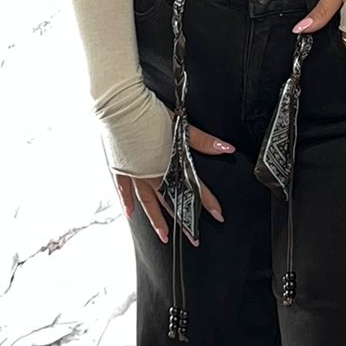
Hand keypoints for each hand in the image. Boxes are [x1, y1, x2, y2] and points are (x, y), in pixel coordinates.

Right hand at [115, 124, 235, 243]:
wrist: (120, 107)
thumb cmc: (149, 114)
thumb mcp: (180, 126)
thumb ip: (203, 141)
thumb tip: (226, 148)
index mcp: (170, 165)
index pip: (194, 187)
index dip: (207, 201)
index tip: (218, 215)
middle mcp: (153, 174)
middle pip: (172, 202)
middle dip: (185, 220)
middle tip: (193, 237)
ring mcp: (135, 174)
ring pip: (149, 203)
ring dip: (157, 221)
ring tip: (164, 236)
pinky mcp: (121, 169)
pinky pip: (124, 191)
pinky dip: (127, 203)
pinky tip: (130, 214)